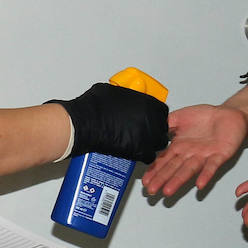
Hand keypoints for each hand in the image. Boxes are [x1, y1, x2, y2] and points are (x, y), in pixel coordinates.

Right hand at [51, 83, 169, 161]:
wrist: (84, 124)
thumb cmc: (93, 106)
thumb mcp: (112, 91)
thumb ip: (126, 96)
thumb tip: (123, 98)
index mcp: (147, 103)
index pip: (162, 111)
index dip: (157, 116)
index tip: (152, 118)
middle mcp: (150, 119)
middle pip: (163, 128)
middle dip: (156, 130)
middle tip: (147, 132)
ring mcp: (146, 136)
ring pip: (159, 143)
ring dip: (153, 143)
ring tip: (143, 144)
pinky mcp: (138, 151)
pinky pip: (149, 156)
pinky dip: (144, 156)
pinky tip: (138, 154)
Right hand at [142, 104, 247, 196]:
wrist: (229, 115)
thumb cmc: (207, 117)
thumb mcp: (180, 116)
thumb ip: (167, 123)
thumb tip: (152, 129)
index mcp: (180, 146)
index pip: (164, 161)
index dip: (154, 171)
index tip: (146, 180)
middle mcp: (190, 154)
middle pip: (173, 168)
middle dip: (161, 180)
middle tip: (152, 190)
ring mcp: (204, 156)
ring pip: (189, 170)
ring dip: (178, 181)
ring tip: (168, 191)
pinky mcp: (219, 155)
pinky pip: (212, 166)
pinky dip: (206, 175)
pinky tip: (200, 184)